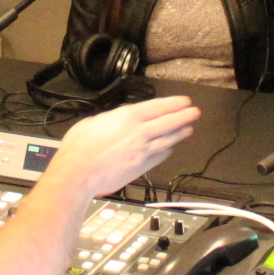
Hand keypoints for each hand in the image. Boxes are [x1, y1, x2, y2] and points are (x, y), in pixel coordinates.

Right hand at [51, 95, 200, 197]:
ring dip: (179, 134)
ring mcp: (142, 151)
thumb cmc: (79, 146)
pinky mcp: (140, 168)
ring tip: (189, 130)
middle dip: (183, 117)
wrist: (79, 172)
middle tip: (194, 113)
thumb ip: (108, 120)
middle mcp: (139, 132)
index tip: (184, 102)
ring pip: (167, 140)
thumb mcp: (92, 122)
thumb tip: (111, 121)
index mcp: (127, 117)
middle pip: (168, 123)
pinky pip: (158, 158)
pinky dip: (166, 152)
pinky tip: (171, 150)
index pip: (157, 107)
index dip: (173, 104)